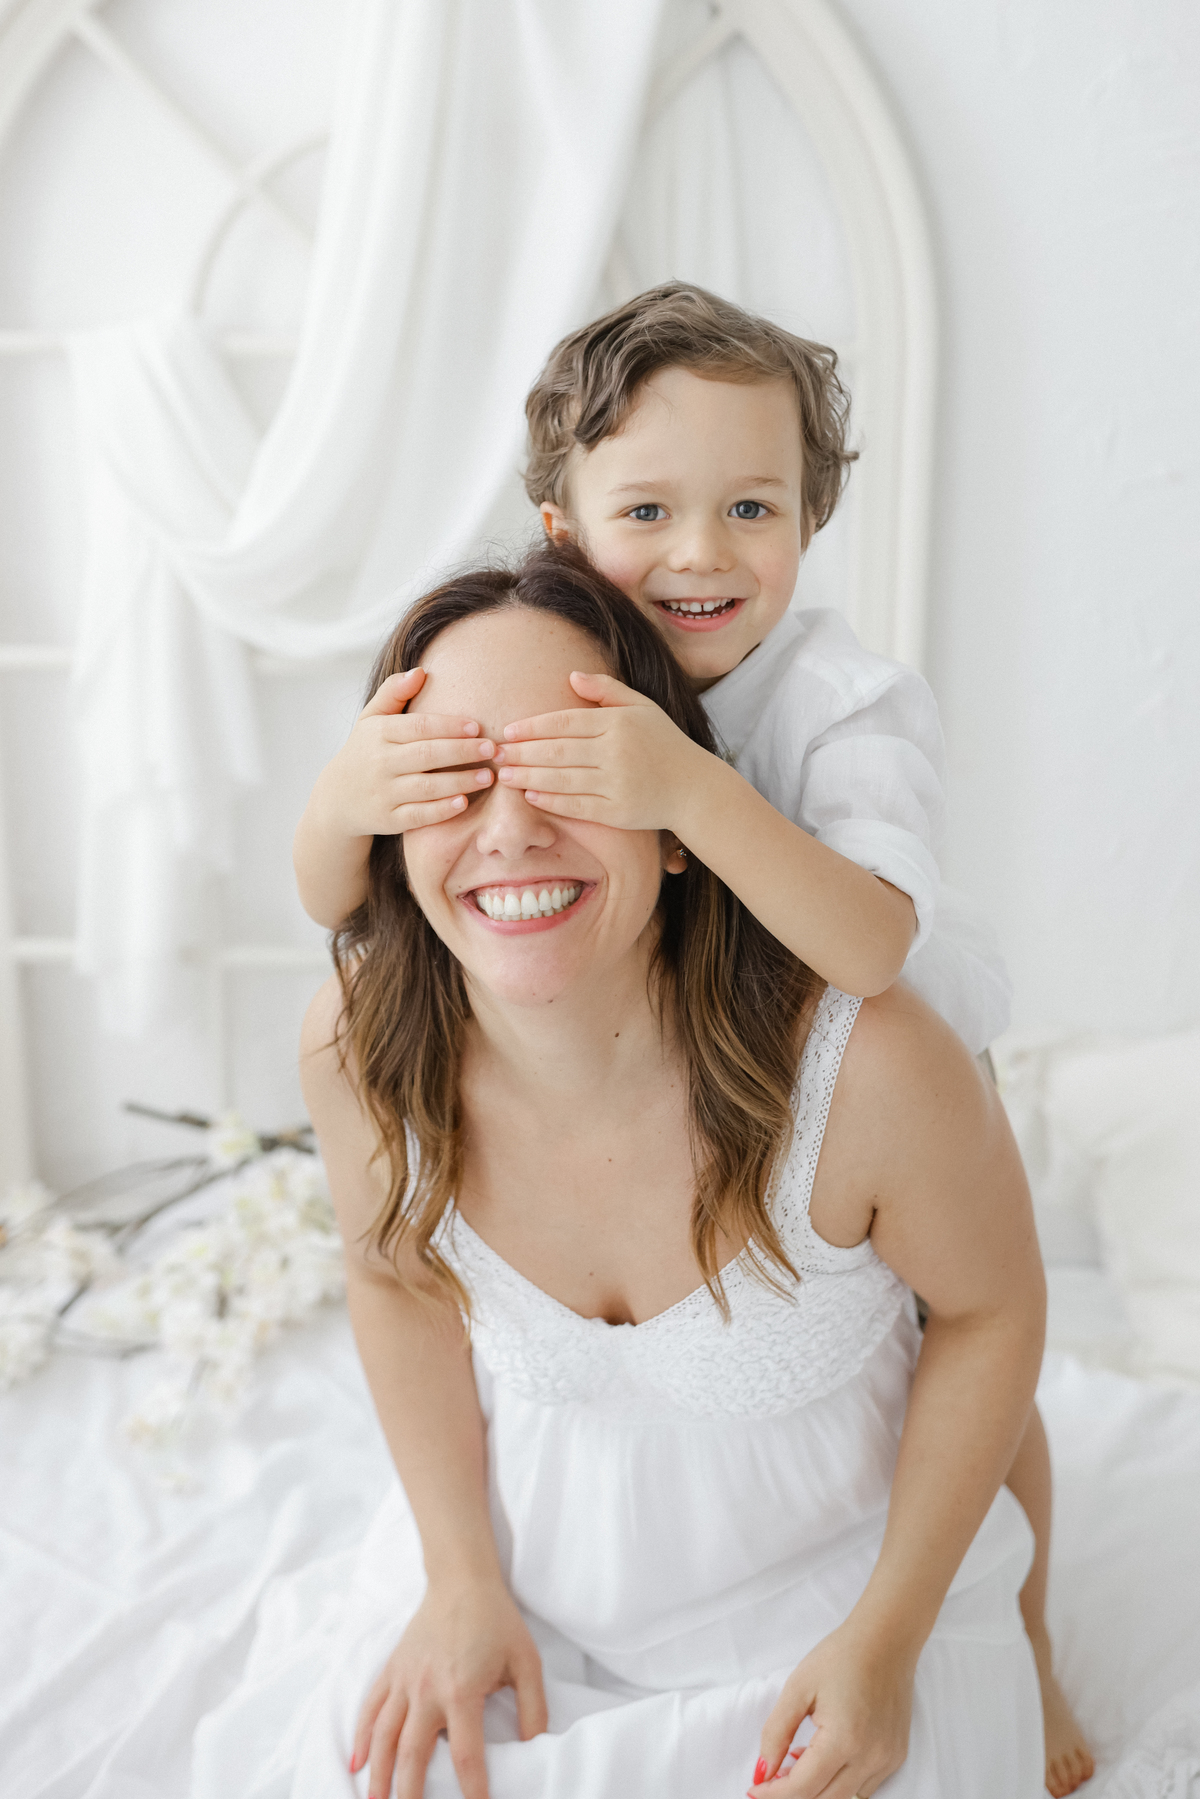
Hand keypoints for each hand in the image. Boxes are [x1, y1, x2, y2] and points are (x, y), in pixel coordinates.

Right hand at [313, 668, 496, 839]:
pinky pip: (419, 815)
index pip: (419, 726)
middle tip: (492, 749)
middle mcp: (380, 762)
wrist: (337, 799)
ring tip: (488, 776)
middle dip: (463, 751)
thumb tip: (421, 671)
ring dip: (461, 781)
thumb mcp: (371, 719)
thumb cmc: (365, 751)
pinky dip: (442, 810)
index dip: (450, 726)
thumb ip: (393, 692)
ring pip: (427, 786)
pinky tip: (464, 802)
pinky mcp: (388, 819)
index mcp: (378, 733)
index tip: (478, 726)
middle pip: (427, 755)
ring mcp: (384, 793)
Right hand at [351, 1575, 546, 1798]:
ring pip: (383, 1736)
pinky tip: (356, 1762)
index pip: (464, 1754)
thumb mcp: (526, 1662)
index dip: (472, 1789)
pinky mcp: (392, 1669)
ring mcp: (404, 1679)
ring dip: (378, 1775)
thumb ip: (533, 1709)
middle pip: (412, 1754)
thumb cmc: (497, 1620)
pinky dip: (360, 1737)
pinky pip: (371, 1708)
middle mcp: (426, 1689)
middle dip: (409, 1794)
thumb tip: (536, 1748)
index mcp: (461, 1690)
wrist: (461, 1580)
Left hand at [496, 670, 705, 830]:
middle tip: (496, 754)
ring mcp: (617, 782)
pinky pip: (577, 805)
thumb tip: (571, 676)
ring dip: (528, 777)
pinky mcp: (618, 811)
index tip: (508, 731)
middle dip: (522, 753)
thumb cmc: (664, 743)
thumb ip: (607, 690)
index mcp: (618, 722)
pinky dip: (551, 800)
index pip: (565, 722)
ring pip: (561, 779)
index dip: (533, 727)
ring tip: (505, 775)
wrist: (694, 788)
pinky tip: (531, 795)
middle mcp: (616, 751)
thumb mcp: (642, 707)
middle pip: (557, 751)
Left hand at [747, 1618, 916, 1798]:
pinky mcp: (896, 1756)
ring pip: (845, 1798)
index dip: (773, 1794)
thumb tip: (762, 1772)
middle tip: (770, 1778)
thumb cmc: (841, 1657)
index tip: (754, 1789)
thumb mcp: (797, 1688)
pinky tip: (822, 1757)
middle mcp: (871, 1757)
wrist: (886, 1639)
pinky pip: (863, 1786)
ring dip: (816, 1791)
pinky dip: (839, 1782)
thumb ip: (776, 1733)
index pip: (803, 1788)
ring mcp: (887, 1760)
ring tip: (794, 1762)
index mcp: (844, 1739)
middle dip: (792, 1795)